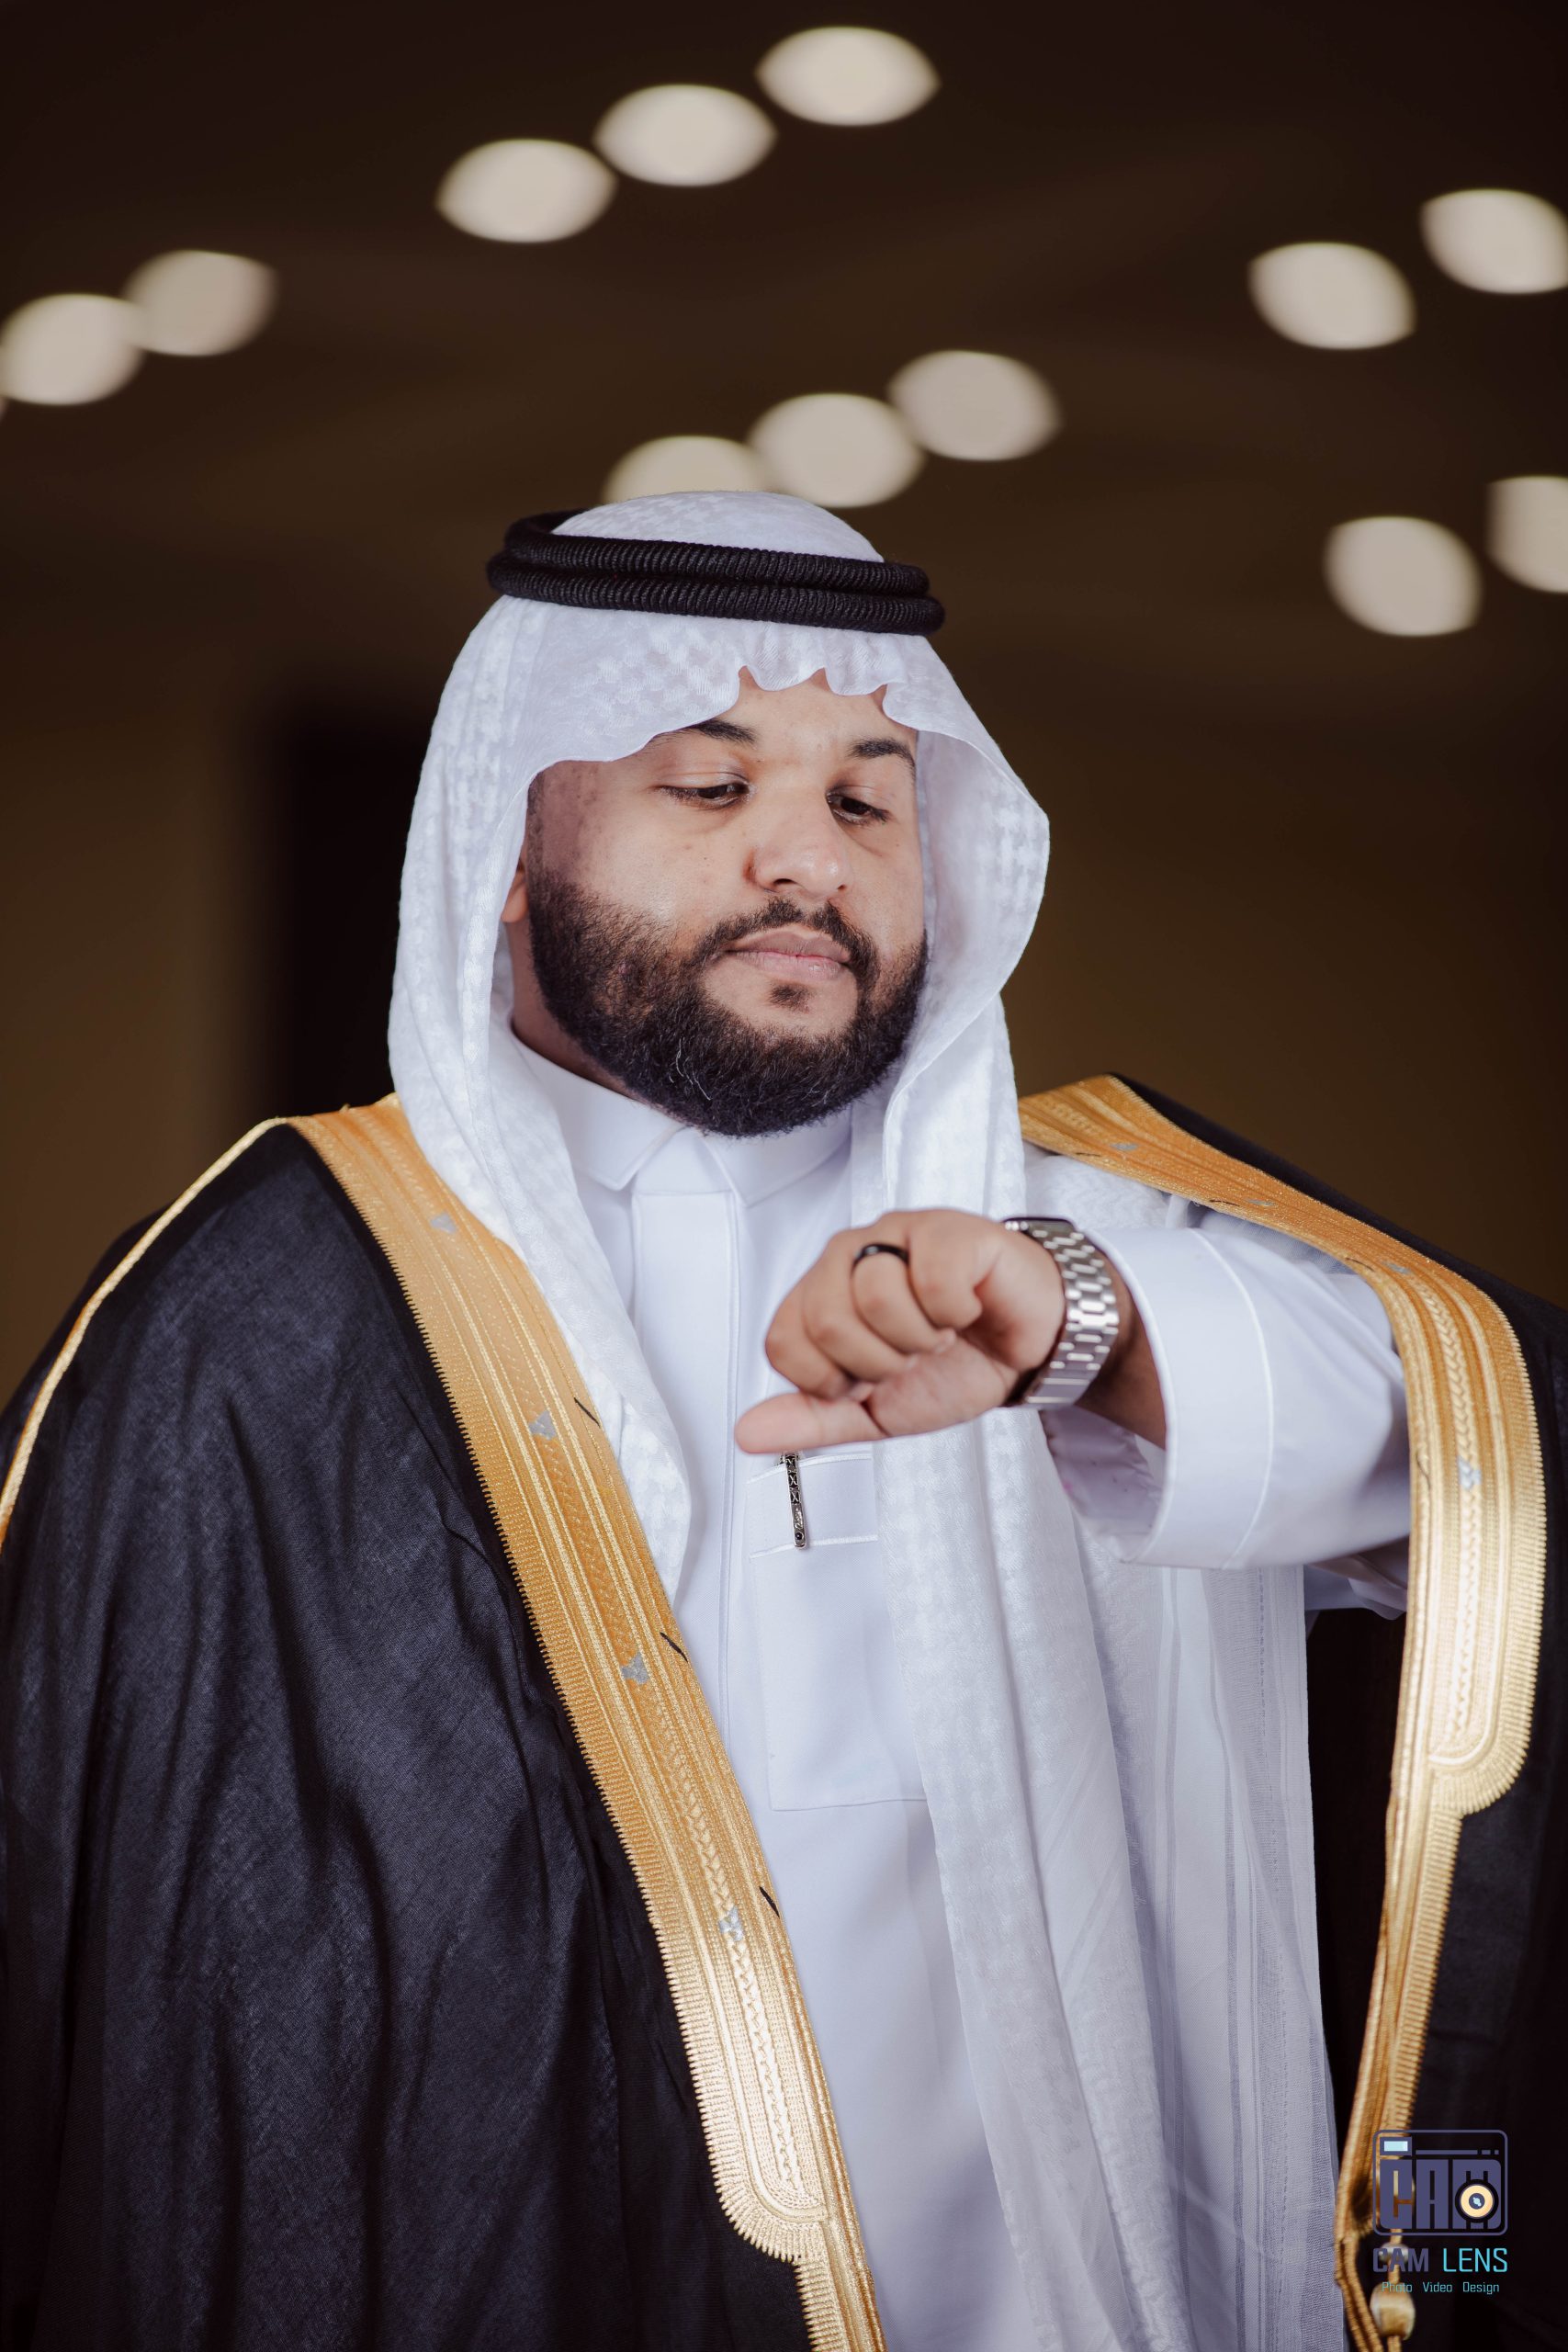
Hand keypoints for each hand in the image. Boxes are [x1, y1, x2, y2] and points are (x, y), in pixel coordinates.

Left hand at [733, 1211, 1067, 1453]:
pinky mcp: (950, 1230)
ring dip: (918, 1337)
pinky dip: (955, 1312)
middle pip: (825, 1318)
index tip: (866, 1379)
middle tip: (911, 1357)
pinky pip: (931, 1278)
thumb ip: (813, 1418)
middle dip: (878, 1362)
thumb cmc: (955, 1365)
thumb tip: (748, 1434)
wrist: (1030, 1350)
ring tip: (940, 1334)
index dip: (829, 1379)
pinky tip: (966, 1309)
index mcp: (823, 1293)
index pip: (783, 1340)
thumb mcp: (876, 1408)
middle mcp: (852, 1255)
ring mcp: (900, 1234)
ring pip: (874, 1293)